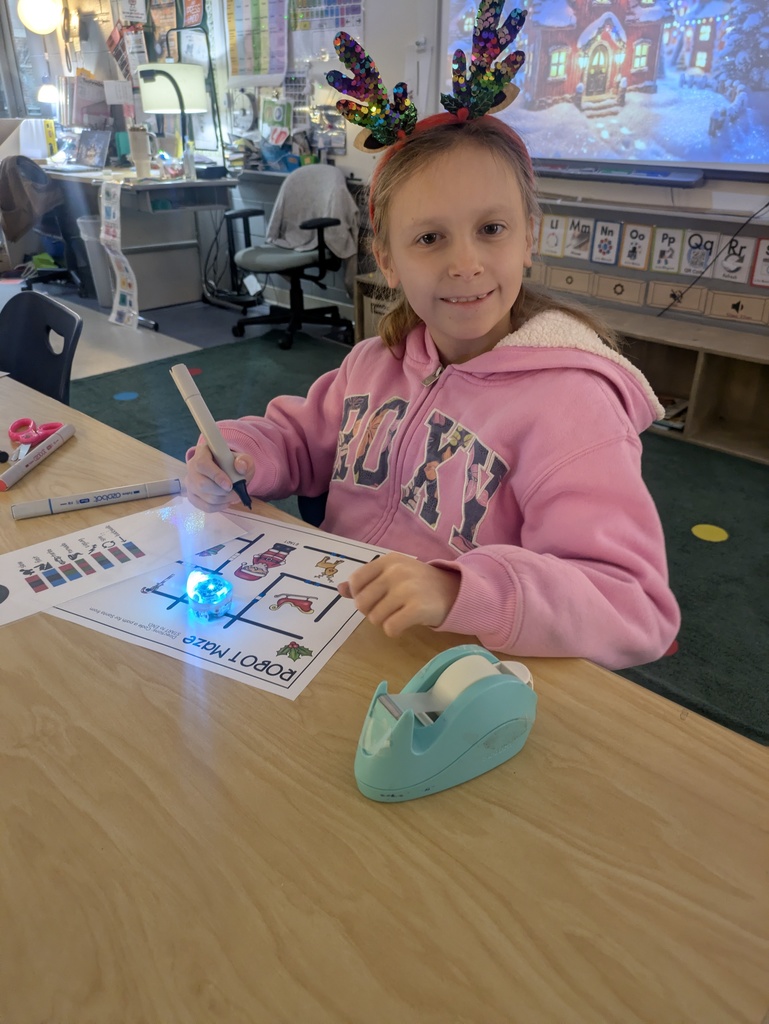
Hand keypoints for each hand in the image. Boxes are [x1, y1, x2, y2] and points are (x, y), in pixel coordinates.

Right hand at [185, 440, 254, 512]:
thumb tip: (240, 467)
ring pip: (204, 497)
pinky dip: (219, 507)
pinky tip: (226, 501)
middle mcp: (192, 467)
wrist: (227, 471)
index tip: (229, 485)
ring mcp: (190, 482)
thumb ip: (244, 460)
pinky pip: (205, 506)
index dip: (215, 476)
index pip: (202, 464)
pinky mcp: (192, 496)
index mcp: (202, 453)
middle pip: (202, 484)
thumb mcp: (242, 458)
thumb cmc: (232, 463)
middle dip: (222, 492)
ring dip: (223, 500)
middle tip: (236, 492)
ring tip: (234, 496)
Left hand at [338, 553, 459, 637]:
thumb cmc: (419, 583)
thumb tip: (340, 589)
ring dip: (384, 622)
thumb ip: (366, 581)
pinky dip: (394, 631)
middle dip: (371, 612)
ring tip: (399, 614)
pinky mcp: (417, 608)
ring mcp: (407, 589)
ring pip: (375, 618)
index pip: (356, 581)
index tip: (374, 598)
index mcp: (388, 561)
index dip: (359, 595)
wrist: (454, 591)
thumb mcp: (393, 574)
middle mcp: (396, 572)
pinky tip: (404, 624)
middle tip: (388, 609)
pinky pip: (390, 628)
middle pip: (362, 603)